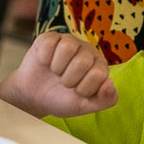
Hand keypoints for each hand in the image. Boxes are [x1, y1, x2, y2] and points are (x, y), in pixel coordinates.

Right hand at [0, 32, 116, 117]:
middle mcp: (88, 50)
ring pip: (67, 48)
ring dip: (57, 68)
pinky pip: (49, 43)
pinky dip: (44, 58)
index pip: (98, 75)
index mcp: (100, 66)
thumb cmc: (62, 99)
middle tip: (64, 83)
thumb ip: (105, 99)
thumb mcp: (85, 106)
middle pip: (82, 62)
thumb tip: (110, 83)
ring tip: (56, 72)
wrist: (34, 98)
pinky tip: (45, 63)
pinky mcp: (50, 38)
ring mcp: (69, 42)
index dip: (83, 89)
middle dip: (68, 80)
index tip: (77, 92)